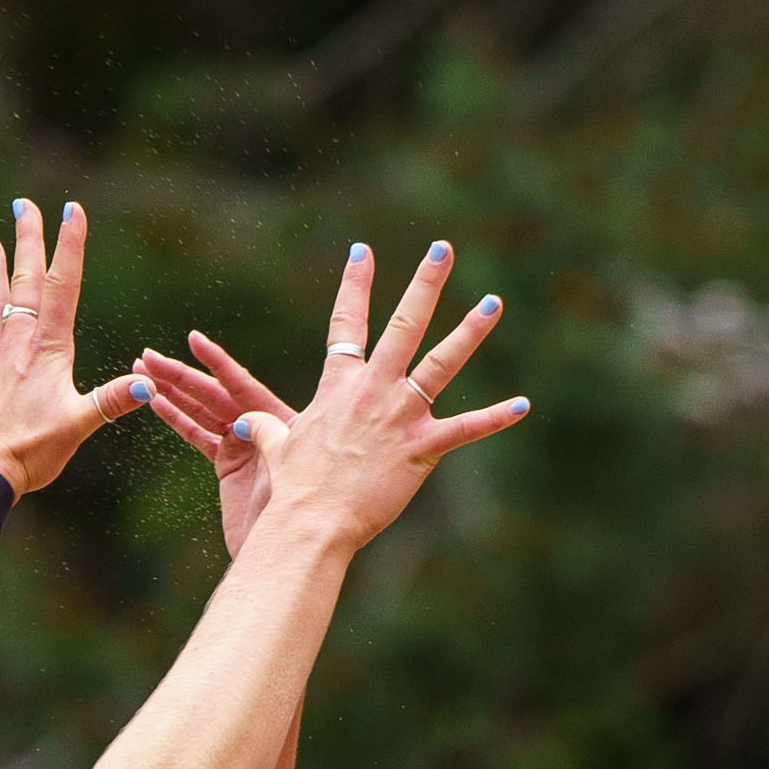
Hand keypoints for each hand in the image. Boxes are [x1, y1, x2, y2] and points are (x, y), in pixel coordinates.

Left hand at [0, 200, 149, 496]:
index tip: (72, 209)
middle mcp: (19, 344)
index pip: (63, 286)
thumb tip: (149, 383)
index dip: (70, 246)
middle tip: (25, 205)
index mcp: (48, 348)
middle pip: (26, 282)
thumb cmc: (30, 449)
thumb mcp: (78, 424)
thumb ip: (112, 400)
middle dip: (28, 241)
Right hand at [134, 330, 293, 554]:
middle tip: (146, 356)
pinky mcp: (227, 462)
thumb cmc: (297, 511)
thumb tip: (244, 421)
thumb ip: (268, 438)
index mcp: (281, 419)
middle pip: (214, 393)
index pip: (242, 384)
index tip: (193, 339)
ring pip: (201, 410)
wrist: (286, 550)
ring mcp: (242, 442)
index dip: (217, 362)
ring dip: (171, 390)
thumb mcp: (287, 468)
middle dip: (179, 375)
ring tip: (140, 369)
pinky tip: (155, 402)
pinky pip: (197, 435)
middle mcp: (261, 424)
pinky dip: (176, 419)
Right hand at [231, 239, 528, 558]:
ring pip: (441, 363)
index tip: (363, 251)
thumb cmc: (293, 487)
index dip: (356, 284)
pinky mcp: (421, 448)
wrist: (310, 520)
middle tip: (442, 248)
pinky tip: (523, 405)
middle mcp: (373, 390)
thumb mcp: (278, 448)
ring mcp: (400, 416)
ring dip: (469, 331)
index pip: (348, 323)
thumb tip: (245, 422)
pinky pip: (465, 429)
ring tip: (493, 302)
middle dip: (424, 283)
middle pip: (403, 325)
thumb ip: (266, 428)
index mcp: (341, 385)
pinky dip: (495, 419)